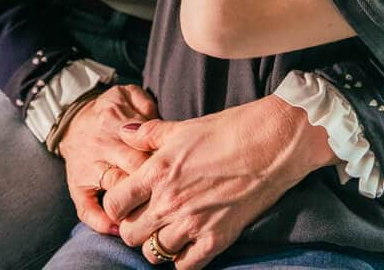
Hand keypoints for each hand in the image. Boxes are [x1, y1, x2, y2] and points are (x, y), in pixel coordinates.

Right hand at [57, 84, 160, 235]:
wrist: (71, 120)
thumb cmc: (109, 111)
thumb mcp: (125, 95)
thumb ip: (144, 103)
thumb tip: (158, 121)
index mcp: (113, 122)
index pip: (142, 145)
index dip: (161, 161)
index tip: (179, 171)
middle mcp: (100, 146)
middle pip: (132, 169)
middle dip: (153, 183)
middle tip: (172, 194)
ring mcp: (86, 169)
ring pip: (113, 190)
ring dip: (133, 205)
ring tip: (153, 216)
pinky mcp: (76, 186)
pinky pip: (85, 209)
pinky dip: (100, 222)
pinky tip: (117, 229)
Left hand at [99, 97, 332, 269]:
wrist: (270, 144)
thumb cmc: (226, 131)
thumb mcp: (181, 128)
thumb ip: (147, 134)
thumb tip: (124, 132)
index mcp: (156, 173)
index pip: (113, 205)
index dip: (116, 205)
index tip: (127, 202)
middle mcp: (169, 202)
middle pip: (129, 235)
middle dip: (133, 227)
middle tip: (146, 218)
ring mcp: (192, 224)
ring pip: (153, 253)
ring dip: (156, 244)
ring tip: (167, 230)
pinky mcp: (216, 239)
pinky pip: (185, 265)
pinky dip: (183, 259)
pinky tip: (188, 244)